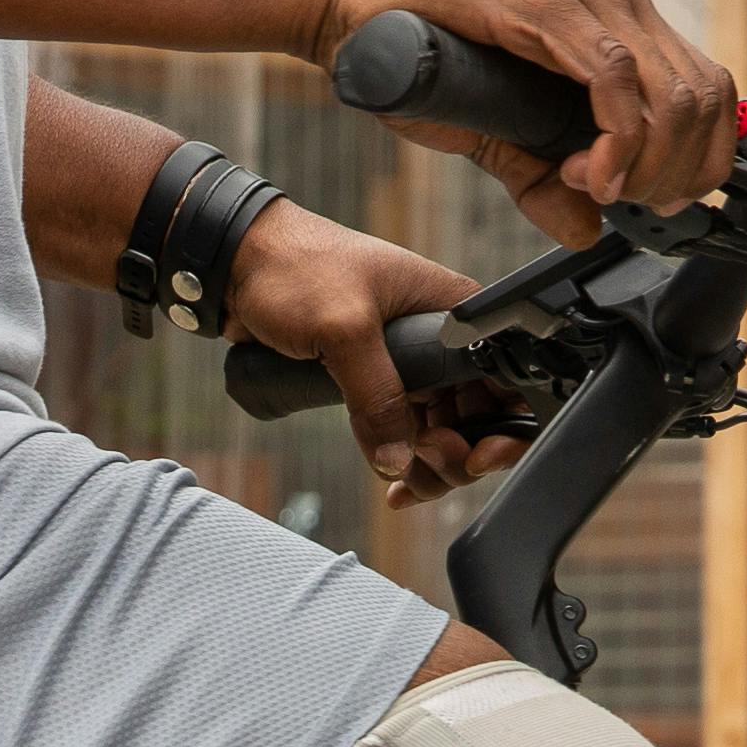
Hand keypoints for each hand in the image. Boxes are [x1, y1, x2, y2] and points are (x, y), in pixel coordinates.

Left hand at [220, 207, 518, 505]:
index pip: (506, 378)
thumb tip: (398, 457)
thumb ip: (374, 394)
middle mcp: (439, 340)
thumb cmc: (295, 266)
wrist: (240, 263)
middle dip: (460, 455)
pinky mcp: (376, 382)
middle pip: (478, 417)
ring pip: (443, 432)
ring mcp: (408, 365)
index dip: (504, 426)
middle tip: (425, 460)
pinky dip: (404, 463)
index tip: (475, 455)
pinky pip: (405, 433)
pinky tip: (394, 484)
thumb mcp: (343, 327)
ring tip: (403, 477)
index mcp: (452, 311)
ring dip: (431, 467)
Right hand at [312, 0, 739, 234]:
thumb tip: (590, 230)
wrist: (354, 8)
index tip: (652, 202)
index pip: (709, 90)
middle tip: (622, 202)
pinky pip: (615, 78)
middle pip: (706, 94)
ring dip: (648, 161)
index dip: (700, 159)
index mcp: (620, 18)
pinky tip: (585, 170)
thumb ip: (546, 181)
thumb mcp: (500, 139)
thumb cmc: (423, 59)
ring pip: (674, 89)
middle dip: (676, 171)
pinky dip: (615, 140)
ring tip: (594, 185)